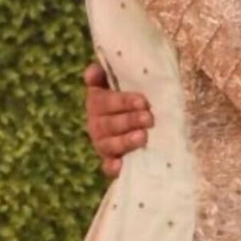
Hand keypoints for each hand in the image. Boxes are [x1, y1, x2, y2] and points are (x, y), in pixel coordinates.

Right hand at [83, 63, 152, 177]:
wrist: (143, 122)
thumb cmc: (132, 98)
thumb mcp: (121, 82)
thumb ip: (105, 74)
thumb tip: (92, 72)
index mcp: (97, 103)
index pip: (104, 101)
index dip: (122, 102)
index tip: (142, 101)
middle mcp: (96, 124)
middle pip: (108, 124)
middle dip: (129, 120)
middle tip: (148, 118)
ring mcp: (103, 145)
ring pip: (108, 145)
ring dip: (125, 141)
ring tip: (143, 137)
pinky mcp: (111, 162)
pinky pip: (107, 167)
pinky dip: (113, 167)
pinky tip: (120, 165)